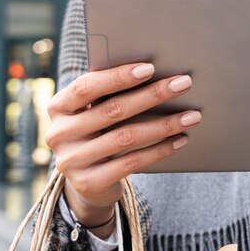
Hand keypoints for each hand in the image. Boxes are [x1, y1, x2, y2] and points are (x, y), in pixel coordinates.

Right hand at [45, 63, 200, 234]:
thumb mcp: (94, 109)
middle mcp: (58, 134)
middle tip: (184, 83)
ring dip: (164, 124)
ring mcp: (71, 161)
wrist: (86, 179)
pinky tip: (180, 139)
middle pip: (113, 110)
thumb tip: (156, 70)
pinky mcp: (88, 183)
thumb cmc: (98, 129)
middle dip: (153, 94)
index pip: (86, 86)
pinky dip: (160, 149)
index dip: (118, 76)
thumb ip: (110, 92)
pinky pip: (131, 163)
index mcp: (58, 106)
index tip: (150, 68)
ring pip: (126, 137)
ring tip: (192, 115)